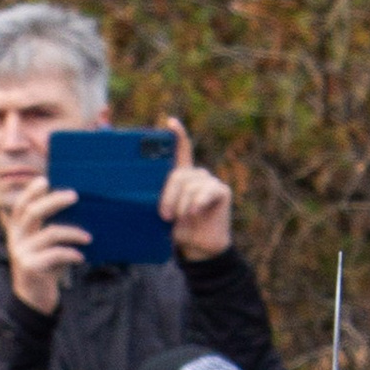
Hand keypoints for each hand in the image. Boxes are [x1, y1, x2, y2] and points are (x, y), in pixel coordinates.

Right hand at [3, 172, 89, 316]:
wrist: (33, 302)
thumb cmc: (44, 269)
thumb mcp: (44, 247)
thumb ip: (50, 229)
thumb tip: (73, 210)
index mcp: (17, 231)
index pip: (21, 205)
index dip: (31, 191)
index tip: (46, 180)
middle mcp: (16, 239)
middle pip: (33, 212)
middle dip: (55, 201)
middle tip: (75, 196)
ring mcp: (22, 253)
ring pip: (50, 233)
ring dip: (73, 233)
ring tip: (88, 237)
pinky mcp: (31, 267)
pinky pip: (56, 254)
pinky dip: (71, 253)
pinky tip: (81, 257)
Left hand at [156, 117, 233, 261]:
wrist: (199, 247)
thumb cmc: (180, 229)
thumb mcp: (166, 213)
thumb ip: (161, 199)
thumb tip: (147, 195)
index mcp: (182, 177)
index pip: (181, 151)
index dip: (177, 135)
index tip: (170, 122)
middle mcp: (196, 175)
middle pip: (178, 175)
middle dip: (169, 196)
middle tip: (165, 215)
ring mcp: (209, 181)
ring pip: (189, 185)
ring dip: (182, 206)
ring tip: (182, 219)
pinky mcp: (221, 190)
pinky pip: (204, 192)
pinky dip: (196, 204)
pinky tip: (195, 213)